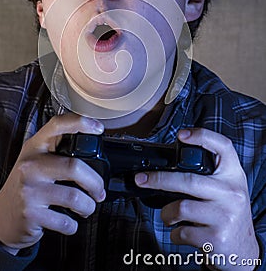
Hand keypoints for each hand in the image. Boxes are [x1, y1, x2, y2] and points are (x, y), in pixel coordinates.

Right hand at [0, 115, 104, 252]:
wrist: (2, 216)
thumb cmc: (26, 185)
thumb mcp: (35, 160)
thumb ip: (56, 150)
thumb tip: (91, 146)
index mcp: (34, 147)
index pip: (57, 126)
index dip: (80, 123)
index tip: (98, 128)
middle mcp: (30, 165)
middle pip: (74, 167)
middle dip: (95, 183)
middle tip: (99, 191)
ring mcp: (29, 189)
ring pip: (74, 196)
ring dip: (88, 206)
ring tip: (87, 207)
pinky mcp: (31, 213)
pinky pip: (65, 220)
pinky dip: (73, 224)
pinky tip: (70, 221)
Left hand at [135, 128, 259, 270]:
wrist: (243, 250)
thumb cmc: (227, 212)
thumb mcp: (226, 187)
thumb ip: (208, 174)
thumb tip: (169, 162)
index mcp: (234, 175)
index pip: (223, 147)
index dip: (202, 136)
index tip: (181, 135)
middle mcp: (232, 193)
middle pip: (189, 180)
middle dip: (159, 180)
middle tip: (141, 179)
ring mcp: (225, 216)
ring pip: (181, 207)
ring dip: (167, 213)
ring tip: (170, 215)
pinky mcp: (216, 238)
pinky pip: (182, 231)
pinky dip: (175, 233)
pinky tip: (181, 232)